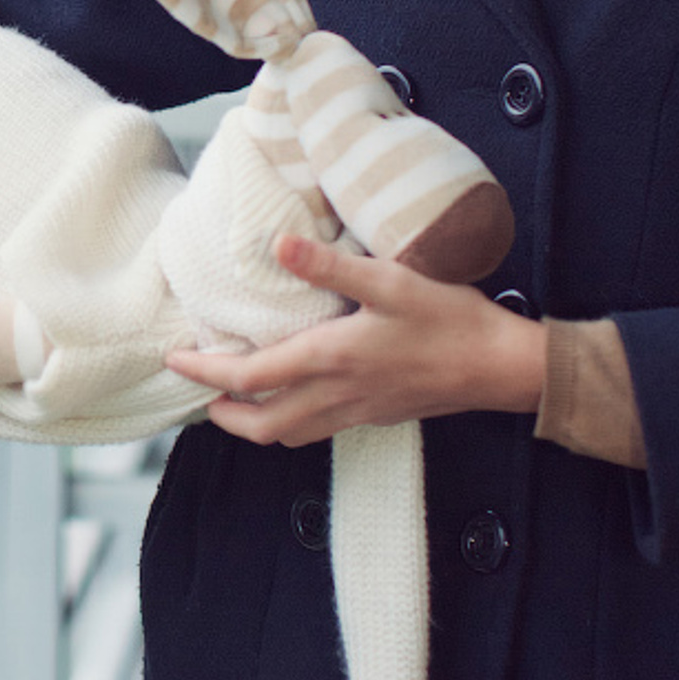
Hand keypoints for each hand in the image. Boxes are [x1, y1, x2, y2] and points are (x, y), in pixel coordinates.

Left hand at [167, 234, 546, 446]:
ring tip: (232, 398)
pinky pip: (317, 430)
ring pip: (288, 433)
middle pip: (260, 425)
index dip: (204, 373)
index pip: (248, 378)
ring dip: (252, 422)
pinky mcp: (376, 415)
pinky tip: (291, 397)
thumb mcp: (390, 281)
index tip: (175, 361)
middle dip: (221, 413)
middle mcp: (336, 395)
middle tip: (197, 391)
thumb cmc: (450, 320)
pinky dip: (288, 421)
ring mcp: (357, 412)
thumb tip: (279, 245)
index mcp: (329, 360)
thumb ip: (331, 266)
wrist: (503, 367)